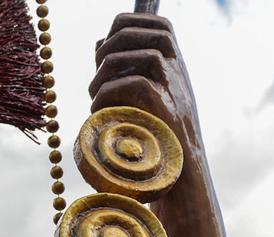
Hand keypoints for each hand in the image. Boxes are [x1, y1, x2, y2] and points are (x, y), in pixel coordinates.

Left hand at [89, 13, 201, 155]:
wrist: (179, 176)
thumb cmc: (154, 138)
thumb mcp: (143, 97)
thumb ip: (124, 69)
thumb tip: (99, 42)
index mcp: (175, 66)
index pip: (160, 24)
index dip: (129, 23)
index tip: (104, 42)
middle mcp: (179, 72)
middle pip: (151, 34)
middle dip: (112, 48)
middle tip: (95, 77)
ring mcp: (175, 89)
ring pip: (141, 56)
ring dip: (106, 74)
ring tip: (94, 98)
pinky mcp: (166, 108)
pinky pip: (134, 84)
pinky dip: (108, 95)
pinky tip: (98, 113)